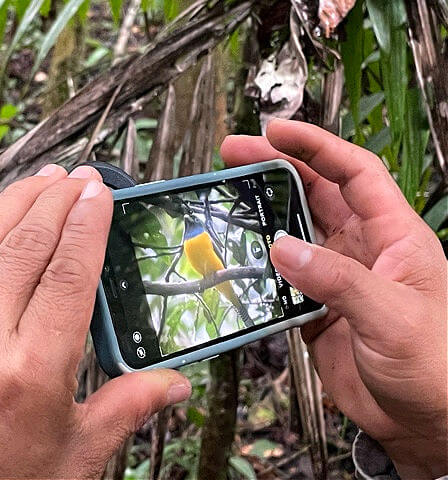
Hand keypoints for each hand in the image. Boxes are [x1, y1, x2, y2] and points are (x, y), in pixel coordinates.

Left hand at [0, 165, 190, 478]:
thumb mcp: (75, 457)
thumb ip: (128, 408)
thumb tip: (172, 384)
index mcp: (31, 373)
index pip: (68, 273)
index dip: (88, 225)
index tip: (100, 194)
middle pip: (26, 246)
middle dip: (57, 201)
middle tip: (80, 177)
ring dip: (17, 202)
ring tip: (43, 178)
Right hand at [221, 119, 446, 478]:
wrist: (425, 423)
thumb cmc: (436, 367)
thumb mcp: (391, 315)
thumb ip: (336, 279)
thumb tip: (283, 248)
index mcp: (394, 236)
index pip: (353, 171)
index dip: (314, 146)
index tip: (275, 132)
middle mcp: (363, 249)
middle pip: (315, 192)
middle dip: (275, 168)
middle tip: (235, 154)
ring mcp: (337, 277)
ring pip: (294, 230)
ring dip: (262, 213)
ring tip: (227, 197)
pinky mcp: (317, 306)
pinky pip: (282, 276)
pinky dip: (258, 266)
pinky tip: (238, 258)